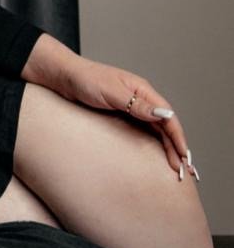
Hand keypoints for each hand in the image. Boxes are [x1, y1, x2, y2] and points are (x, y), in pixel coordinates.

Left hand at [58, 56, 195, 179]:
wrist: (62, 77)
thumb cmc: (84, 79)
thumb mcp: (111, 92)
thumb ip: (136, 104)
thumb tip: (164, 114)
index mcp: (142, 90)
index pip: (168, 117)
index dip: (178, 138)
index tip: (184, 157)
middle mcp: (140, 99)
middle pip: (165, 126)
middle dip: (176, 147)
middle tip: (185, 171)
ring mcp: (130, 107)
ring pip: (155, 130)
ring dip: (166, 148)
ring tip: (175, 168)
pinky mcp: (120, 115)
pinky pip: (141, 131)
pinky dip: (151, 144)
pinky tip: (155, 156)